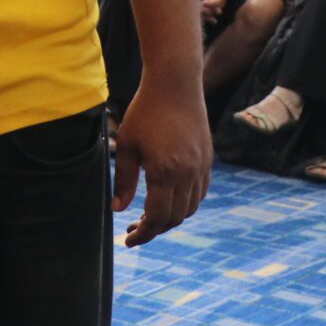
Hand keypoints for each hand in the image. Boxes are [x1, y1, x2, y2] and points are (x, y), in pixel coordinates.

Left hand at [112, 78, 211, 248]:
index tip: (128, 241)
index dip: (143, 234)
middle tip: (133, 229)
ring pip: (189, 208)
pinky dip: (184, 204)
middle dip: (154, 229)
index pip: (157, 218)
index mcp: (165, 172)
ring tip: (147, 215)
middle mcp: (188, 174)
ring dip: (170, 217)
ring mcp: (201, 168)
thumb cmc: (145, 112)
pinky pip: (199, 193)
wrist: (176, 85)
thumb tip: (118, 210)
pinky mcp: (207, 160)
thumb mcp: (126, 145)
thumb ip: (122, 180)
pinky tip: (166, 199)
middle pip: (175, 218)